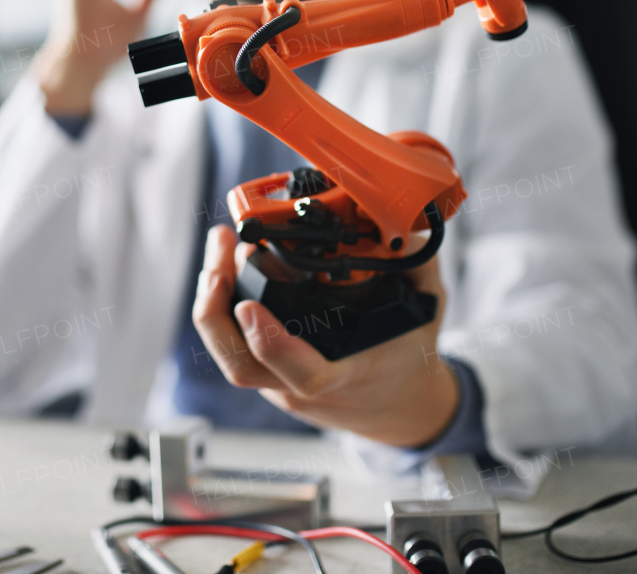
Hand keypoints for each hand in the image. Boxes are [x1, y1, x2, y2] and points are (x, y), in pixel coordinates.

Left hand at [192, 225, 459, 447]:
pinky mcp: (267, 373)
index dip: (269, 343)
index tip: (249, 305)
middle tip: (221, 254)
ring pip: (228, 354)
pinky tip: (223, 265)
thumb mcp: (424, 312)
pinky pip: (232, 344)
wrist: (398, 407)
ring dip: (212, 299)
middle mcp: (304, 386)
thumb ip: (419, 267)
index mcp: (346, 375)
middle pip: (241, 365)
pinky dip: (221, 305)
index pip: (302, 373)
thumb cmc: (406, 360)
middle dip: (217, 308)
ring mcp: (280, 383)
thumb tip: (408, 230)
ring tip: (219, 246)